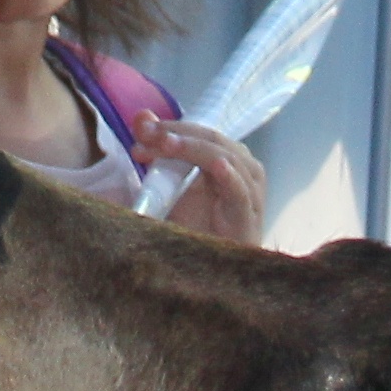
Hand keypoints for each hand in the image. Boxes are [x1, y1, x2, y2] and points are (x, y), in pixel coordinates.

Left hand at [134, 117, 268, 245]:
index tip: (140, 131)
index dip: (172, 127)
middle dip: (177, 135)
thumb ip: (159, 150)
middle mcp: (243, 171)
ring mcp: (250, 195)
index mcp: (227, 159)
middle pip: (213, 141)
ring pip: (227, 159)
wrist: (205, 274)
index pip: (202, 131)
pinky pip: (241, 193)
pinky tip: (218, 166)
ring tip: (167, 144)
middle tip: (146, 136)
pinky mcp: (248, 220)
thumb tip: (142, 116)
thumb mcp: (170, 186)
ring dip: (193, 149)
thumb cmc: (192, 229)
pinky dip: (231, 177)